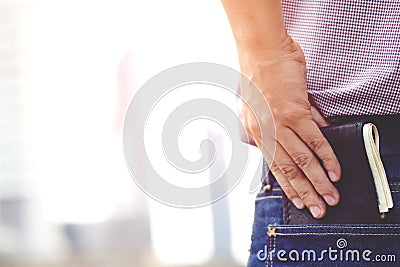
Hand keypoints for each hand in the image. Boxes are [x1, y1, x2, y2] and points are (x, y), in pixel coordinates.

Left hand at [240, 36, 340, 218]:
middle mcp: (266, 132)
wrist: (261, 50)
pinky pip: (314, 139)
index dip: (289, 186)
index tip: (300, 201)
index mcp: (257, 132)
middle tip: (319, 209)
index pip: (275, 166)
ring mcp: (280, 123)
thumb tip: (313, 134)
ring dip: (318, 181)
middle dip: (305, 192)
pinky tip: (335, 169)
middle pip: (289, 169)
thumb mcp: (264, 105)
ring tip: (330, 196)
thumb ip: (287, 123)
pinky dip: (327, 156)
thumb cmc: (261, 74)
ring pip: (302, 160)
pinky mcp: (294, 111)